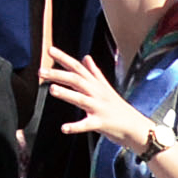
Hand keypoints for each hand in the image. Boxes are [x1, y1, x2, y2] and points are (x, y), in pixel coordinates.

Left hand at [40, 44, 156, 152]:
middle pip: (77, 80)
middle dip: (58, 74)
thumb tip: (86, 57)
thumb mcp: (106, 88)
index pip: (78, 68)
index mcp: (96, 85)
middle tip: (40, 71)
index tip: (49, 50)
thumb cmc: (118, 108)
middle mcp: (97, 93)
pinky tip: (64, 128)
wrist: (136, 127)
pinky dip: (76, 126)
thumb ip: (94, 73)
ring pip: (81, 99)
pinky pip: (87, 124)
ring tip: (51, 89)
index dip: (64, 58)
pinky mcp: (102, 123)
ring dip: (67, 94)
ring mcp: (99, 108)